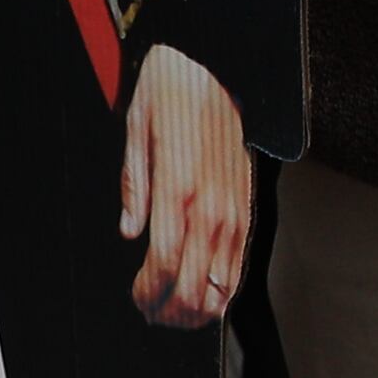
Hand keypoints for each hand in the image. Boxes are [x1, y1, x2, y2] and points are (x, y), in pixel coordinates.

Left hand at [120, 45, 250, 328]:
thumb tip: (129, 231)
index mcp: (180, 189)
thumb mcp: (134, 132)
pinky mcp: (248, 207)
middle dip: (169, 310)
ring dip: (197, 306)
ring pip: (223, 284)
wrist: (216, 67)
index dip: (149, 293)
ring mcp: (234, 210)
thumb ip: (134, 187)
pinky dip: (222, 287)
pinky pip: (240, 263)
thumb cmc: (171, 95)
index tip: (136, 297)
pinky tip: (204, 288)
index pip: (166, 266)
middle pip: (195, 286)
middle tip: (151, 310)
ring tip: (175, 307)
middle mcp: (212, 207)